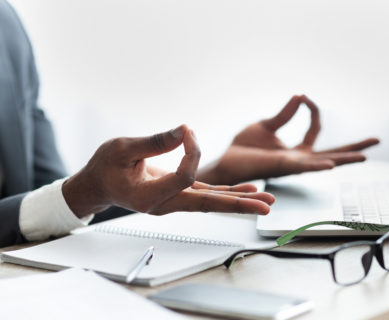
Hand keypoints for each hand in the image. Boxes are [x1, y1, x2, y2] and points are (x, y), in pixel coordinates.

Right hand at [63, 125, 274, 217]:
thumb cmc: (105, 167)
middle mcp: (166, 204)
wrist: (99, 185)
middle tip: (265, 206)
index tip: (187, 132)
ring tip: (267, 200)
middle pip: (208, 205)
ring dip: (240, 201)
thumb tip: (185, 130)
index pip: (184, 178)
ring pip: (212, 202)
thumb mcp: (122, 148)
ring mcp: (175, 201)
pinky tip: (249, 191)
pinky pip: (208, 195)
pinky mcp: (181, 194)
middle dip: (238, 205)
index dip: (191, 152)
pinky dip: (228, 193)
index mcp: (149, 197)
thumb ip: (155, 141)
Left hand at [197, 95, 379, 184]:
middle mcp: (299, 159)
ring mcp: (293, 165)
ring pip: (325, 162)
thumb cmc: (244, 147)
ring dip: (345, 159)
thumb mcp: (266, 126)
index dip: (313, 110)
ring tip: (365, 156)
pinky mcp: (283, 168)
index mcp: (296, 150)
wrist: (227, 162)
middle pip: (333, 152)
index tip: (305, 97)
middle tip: (376, 141)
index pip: (315, 128)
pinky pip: (304, 167)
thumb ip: (284, 114)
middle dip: (354, 147)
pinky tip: (332, 164)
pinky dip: (318, 166)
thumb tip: (300, 96)